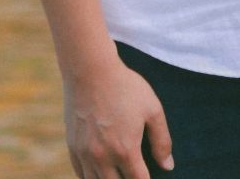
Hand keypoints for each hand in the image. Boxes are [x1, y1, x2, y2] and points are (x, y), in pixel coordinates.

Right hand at [63, 57, 172, 177]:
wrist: (91, 71)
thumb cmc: (125, 87)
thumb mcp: (153, 110)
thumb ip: (162, 140)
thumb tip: (168, 166)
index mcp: (126, 150)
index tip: (149, 178)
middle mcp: (102, 156)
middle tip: (134, 173)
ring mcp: (84, 153)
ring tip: (118, 174)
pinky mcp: (72, 146)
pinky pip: (80, 173)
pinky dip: (90, 177)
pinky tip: (100, 174)